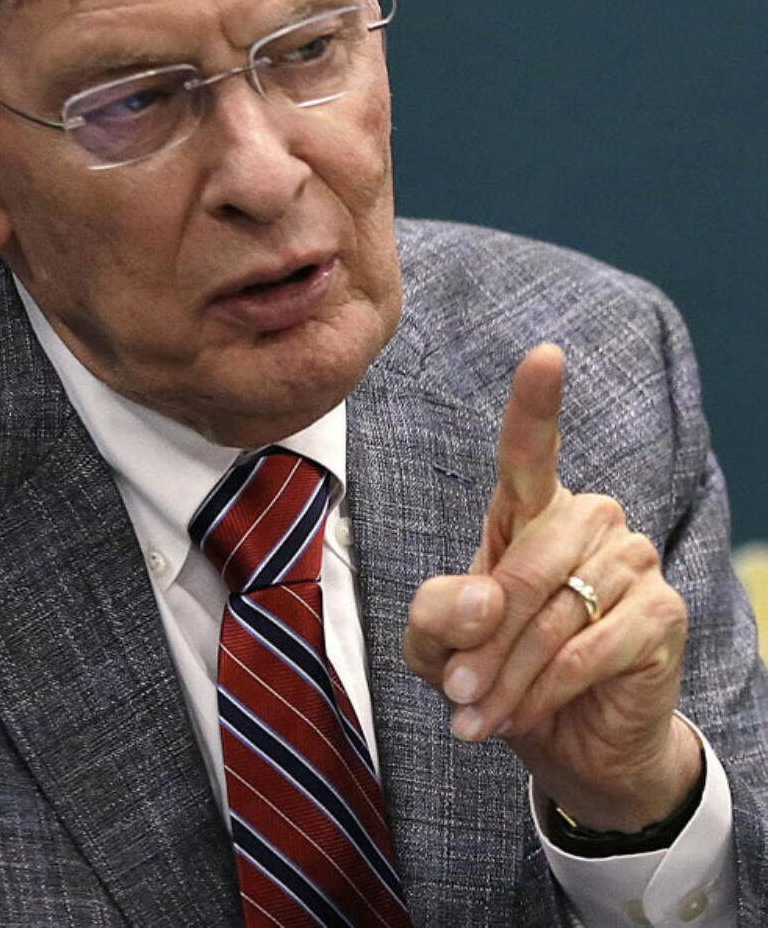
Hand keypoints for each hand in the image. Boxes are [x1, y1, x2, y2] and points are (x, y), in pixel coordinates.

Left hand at [403, 343, 699, 830]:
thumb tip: (484, 599)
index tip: (545, 355)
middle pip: (524, 569)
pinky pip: (590, 650)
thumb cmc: (497, 672)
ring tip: (481, 715)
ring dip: (510, 677)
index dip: (536, 402)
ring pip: (555, 616)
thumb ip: (436, 614)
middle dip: (484, 643)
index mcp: (529, 510)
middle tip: (459, 692)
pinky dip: (548, 690)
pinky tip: (527, 717)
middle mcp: (588, 520)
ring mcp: (633, 561)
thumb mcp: (437, 645)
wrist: (569, 744)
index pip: (530, 448)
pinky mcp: (663, 613)